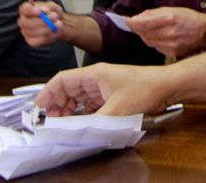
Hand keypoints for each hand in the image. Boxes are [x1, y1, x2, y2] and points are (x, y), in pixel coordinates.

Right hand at [17, 0, 65, 46]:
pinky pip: (38, 41)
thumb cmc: (53, 13)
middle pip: (27, 23)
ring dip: (47, 28)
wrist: (58, 23)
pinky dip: (49, 36)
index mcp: (26, 10)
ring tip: (58, 23)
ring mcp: (26, 32)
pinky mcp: (31, 41)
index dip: (30, 11)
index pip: (24, 9)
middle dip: (42, 21)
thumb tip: (45, 11)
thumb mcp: (53, 7)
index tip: (40, 11)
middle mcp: (23, 21)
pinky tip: (55, 31)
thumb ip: (49, 7)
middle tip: (55, 16)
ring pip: (33, 32)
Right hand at [36, 63, 170, 116]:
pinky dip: (83, 114)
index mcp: (94, 74)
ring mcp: (103, 87)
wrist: (166, 85)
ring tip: (65, 126)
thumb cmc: (144, 89)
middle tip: (52, 122)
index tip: (39, 108)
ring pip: (78, 98)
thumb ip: (94, 121)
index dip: (48, 93)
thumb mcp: (117, 109)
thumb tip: (75, 131)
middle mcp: (96, 79)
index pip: (62, 80)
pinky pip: (91, 105)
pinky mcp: (111, 95)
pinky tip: (82, 125)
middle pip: (68, 90)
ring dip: (70, 111)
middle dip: (58, 106)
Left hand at [127, 7, 205, 58]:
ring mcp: (170, 44)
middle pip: (143, 33)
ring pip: (148, 41)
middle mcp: (169, 33)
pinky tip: (161, 37)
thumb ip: (153, 13)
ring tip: (154, 30)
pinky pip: (156, 47)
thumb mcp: (172, 9)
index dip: (132, 22)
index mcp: (169, 19)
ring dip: (146, 35)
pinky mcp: (172, 52)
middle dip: (138, 28)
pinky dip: (154, 42)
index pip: (143, 23)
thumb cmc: (190, 18)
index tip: (127, 21)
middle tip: (138, 24)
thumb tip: (137, 17)